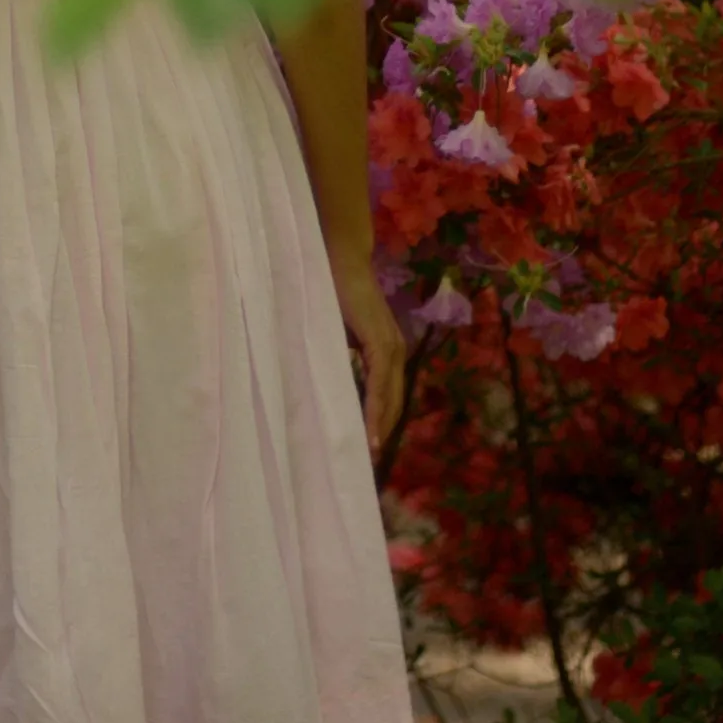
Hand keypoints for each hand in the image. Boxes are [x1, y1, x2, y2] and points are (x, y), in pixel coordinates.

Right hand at [326, 229, 405, 461]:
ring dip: (380, 427)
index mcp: (384, 350)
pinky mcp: (380, 341)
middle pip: (392, 402)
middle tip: (368, 464)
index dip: (378, 421)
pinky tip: (370, 429)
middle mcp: (393, 351)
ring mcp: (390, 346)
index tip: (367, 450)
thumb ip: (340, 356)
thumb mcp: (336, 333)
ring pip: (388, 397)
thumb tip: (328, 385)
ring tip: (368, 455)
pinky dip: (376, 407)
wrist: (340, 258)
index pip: (386, 394)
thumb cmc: (332, 292)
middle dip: (381, 432)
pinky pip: (380, 382)